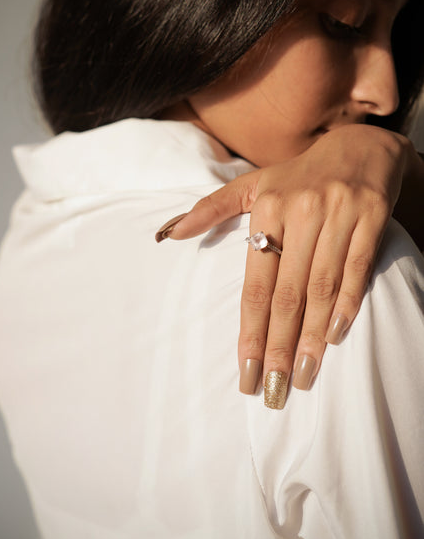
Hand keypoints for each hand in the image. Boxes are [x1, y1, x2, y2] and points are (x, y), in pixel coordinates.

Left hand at [156, 125, 415, 406]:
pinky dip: (346, 305)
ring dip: (312, 338)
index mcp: (268, 207)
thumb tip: (168, 233)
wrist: (360, 147)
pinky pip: (356, 270)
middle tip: (272, 390)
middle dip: (278, 346)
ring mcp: (339, 214)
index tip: (245, 372)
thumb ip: (211, 209)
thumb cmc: (298, 176)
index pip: (255, 283)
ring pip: (321, 287)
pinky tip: (335, 338)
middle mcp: (302, 212)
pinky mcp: (371, 218)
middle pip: (288, 293)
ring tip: (301, 377)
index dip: (250, 331)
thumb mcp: (252, 185)